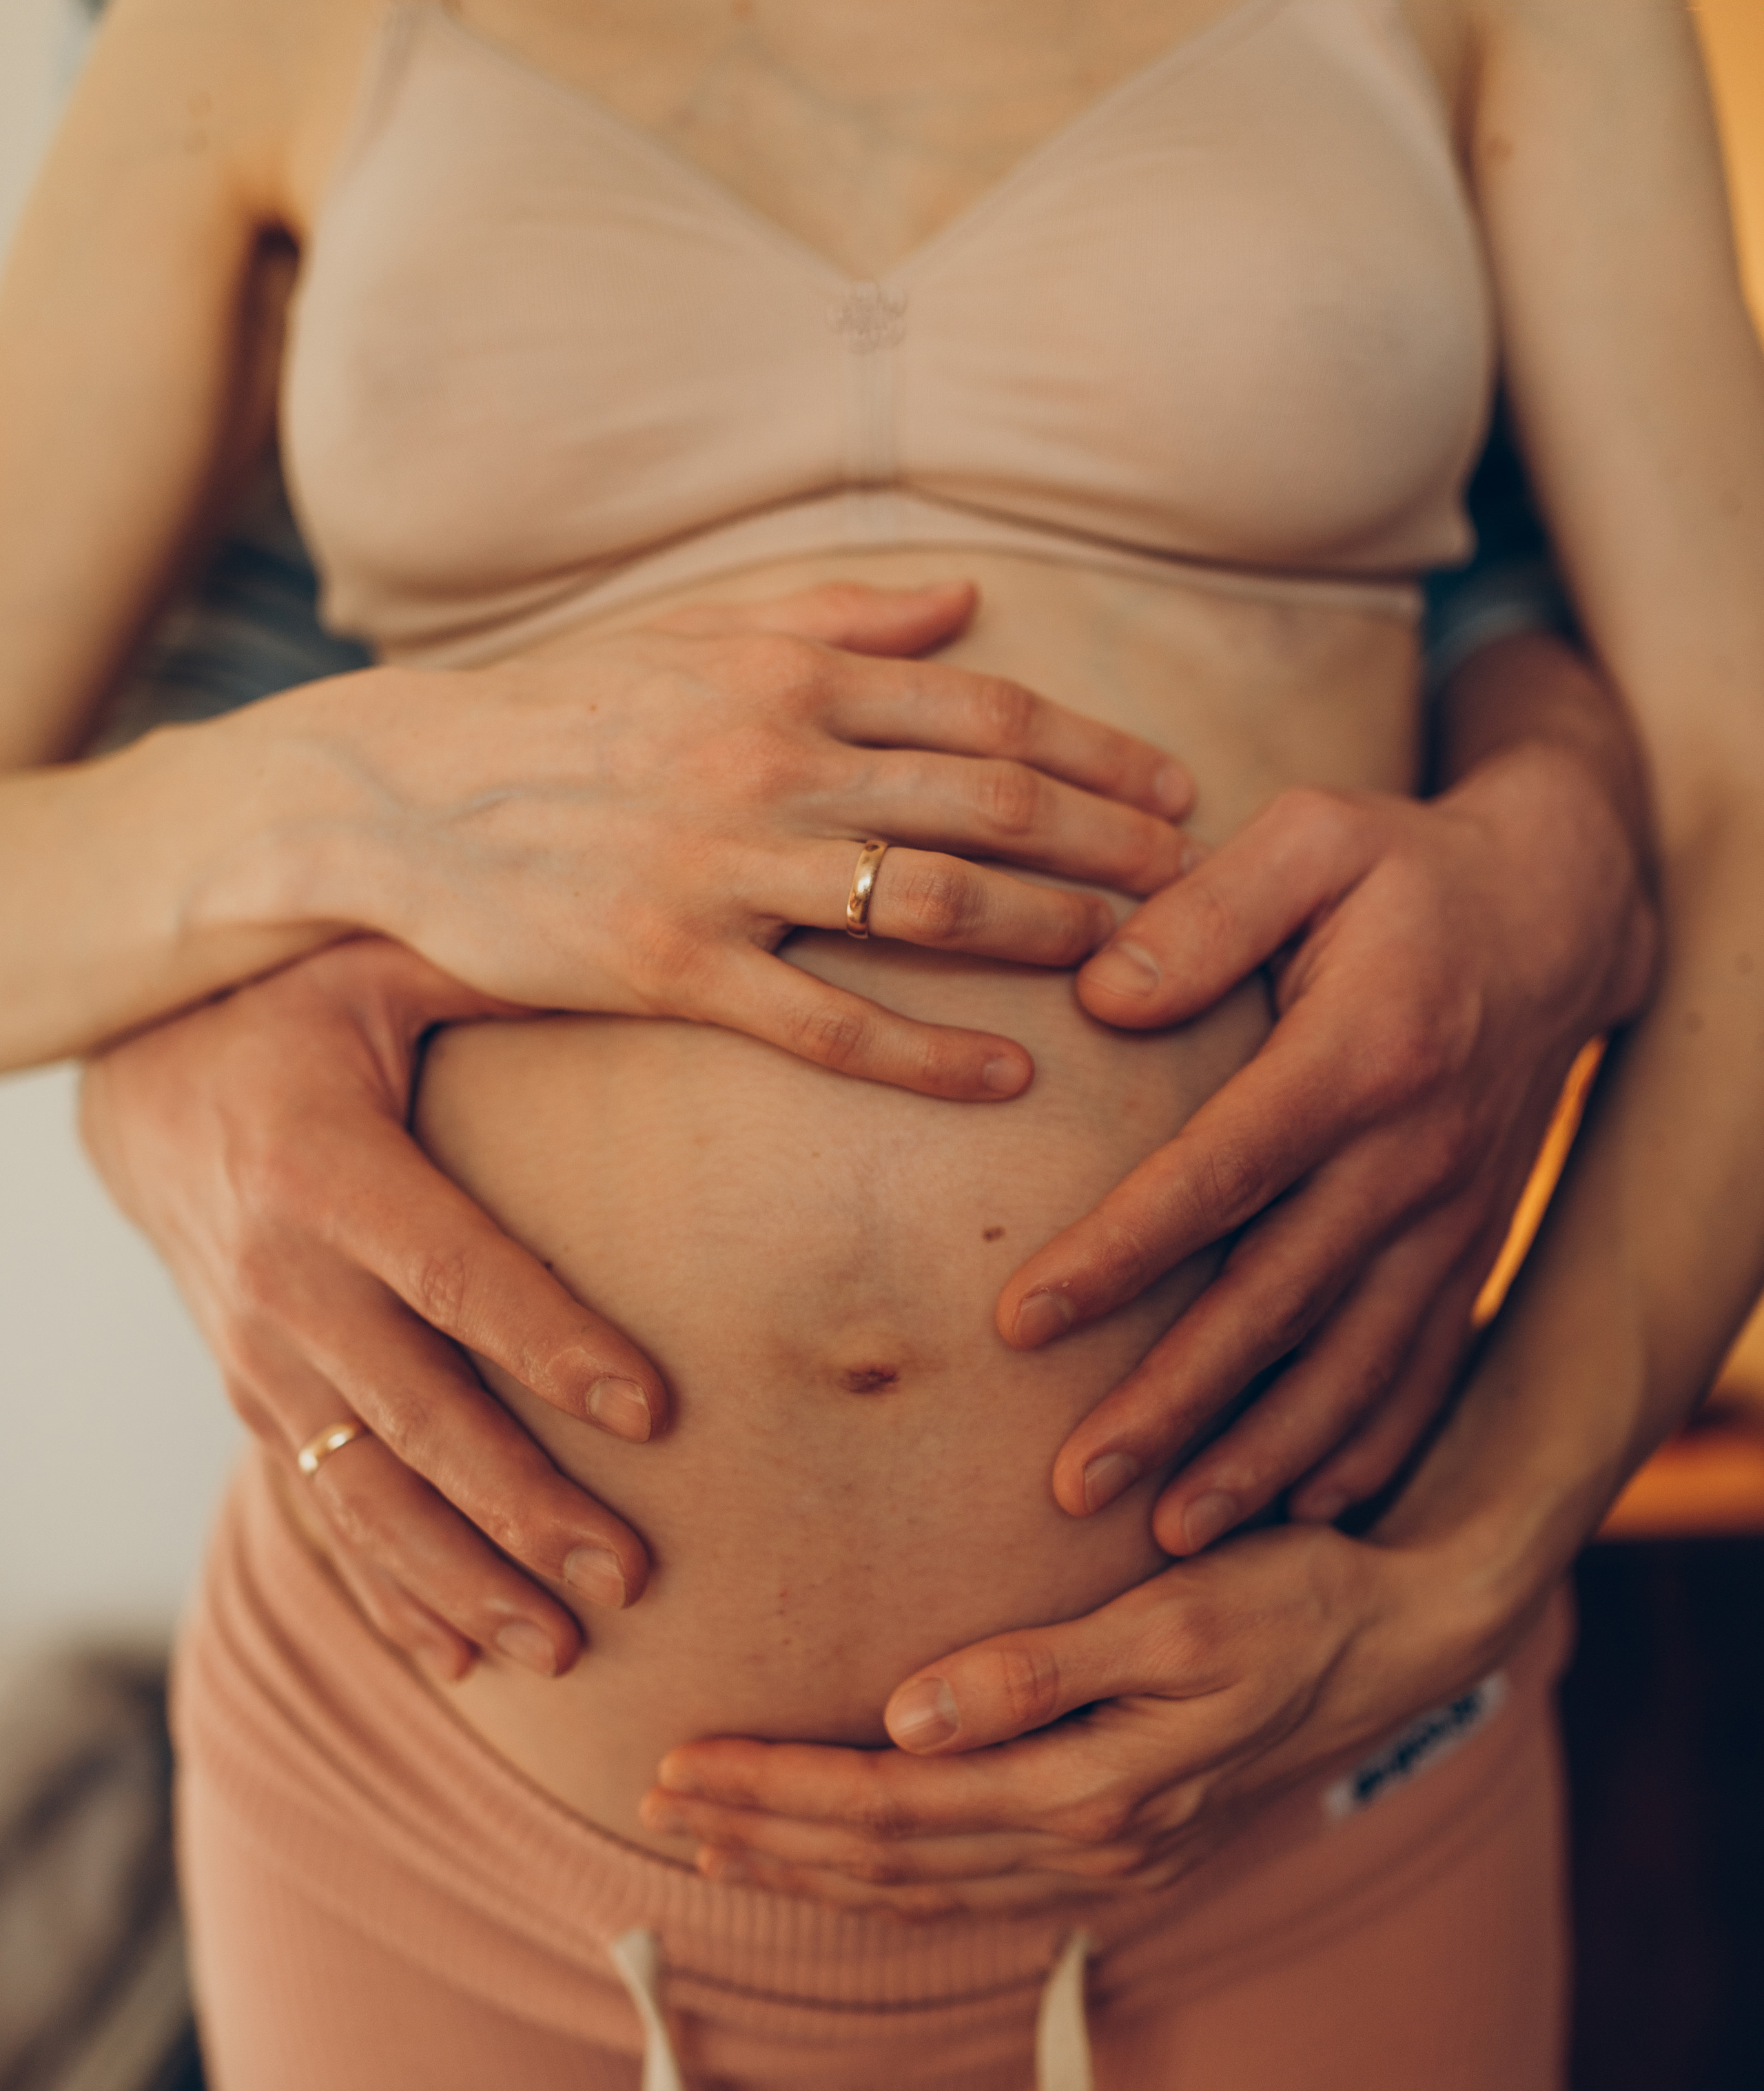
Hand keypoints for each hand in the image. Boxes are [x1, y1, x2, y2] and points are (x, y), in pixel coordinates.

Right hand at [81, 937, 661, 1682]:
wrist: (148, 1087)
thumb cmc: (302, 1012)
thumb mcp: (385, 965)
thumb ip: (503, 978)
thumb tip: (658, 953)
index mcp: (323, 1166)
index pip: (453, 1272)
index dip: (551, 1342)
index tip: (651, 1410)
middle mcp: (279, 1279)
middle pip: (416, 1413)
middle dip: (523, 1507)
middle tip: (631, 1578)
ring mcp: (257, 1358)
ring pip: (364, 1491)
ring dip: (462, 1580)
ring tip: (561, 1651)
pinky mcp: (254, 1404)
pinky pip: (320, 1512)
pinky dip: (387, 1592)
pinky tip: (457, 1663)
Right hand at [248, 579, 1195, 1099]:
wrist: (408, 793)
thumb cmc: (568, 710)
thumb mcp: (699, 632)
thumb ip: (841, 611)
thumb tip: (970, 601)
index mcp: (788, 673)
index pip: (986, 712)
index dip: (1098, 754)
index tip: (1175, 792)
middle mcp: (771, 760)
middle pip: (987, 803)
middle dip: (1107, 843)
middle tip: (1190, 881)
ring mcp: (724, 867)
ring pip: (930, 903)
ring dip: (1047, 931)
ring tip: (1132, 960)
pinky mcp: (674, 966)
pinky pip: (829, 1019)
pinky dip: (930, 1050)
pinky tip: (1009, 1075)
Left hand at [641, 1519, 1514, 1917]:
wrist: (1406, 1637)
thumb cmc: (1294, 1597)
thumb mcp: (1178, 1614)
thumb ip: (1039, 1671)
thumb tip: (904, 1718)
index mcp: (1094, 1793)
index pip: (892, 1806)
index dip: (778, 1791)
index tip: (678, 1763)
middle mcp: (1094, 1848)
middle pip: (890, 1860)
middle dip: (767, 1833)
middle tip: (656, 1802)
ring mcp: (1110, 1859)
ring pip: (923, 1885)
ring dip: (811, 1865)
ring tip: (713, 1839)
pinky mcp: (1121, 1846)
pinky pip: (970, 1884)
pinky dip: (885, 1878)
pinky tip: (837, 1863)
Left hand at [993, 717, 1654, 1553]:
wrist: (1559, 912)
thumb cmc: (1404, 869)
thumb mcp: (1313, 837)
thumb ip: (1205, 911)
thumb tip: (1098, 999)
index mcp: (1358, 1055)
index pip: (1218, 1175)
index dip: (1119, 1254)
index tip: (1018, 1321)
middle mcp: (1413, 1158)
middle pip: (1275, 1304)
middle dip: (1172, 1404)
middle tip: (1072, 1487)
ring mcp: (1450, 1218)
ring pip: (1350, 1365)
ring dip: (1260, 1456)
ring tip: (1170, 1536)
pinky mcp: (1468, 1249)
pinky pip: (1421, 1369)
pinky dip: (1366, 1448)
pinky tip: (1299, 1510)